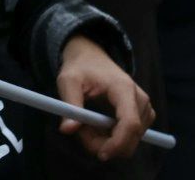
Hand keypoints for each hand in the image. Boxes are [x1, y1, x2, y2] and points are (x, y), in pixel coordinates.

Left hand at [56, 35, 152, 160]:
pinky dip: (110, 137)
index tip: (101, 154)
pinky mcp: (142, 116)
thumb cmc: (80, 67)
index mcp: (124, 89)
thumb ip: (70, 105)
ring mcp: (144, 109)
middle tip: (78, 131)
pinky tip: (94, 124)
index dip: (118, 143)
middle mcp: (140, 100)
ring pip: (128, 140)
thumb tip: (67, 130)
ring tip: (83, 122)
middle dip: (104, 142)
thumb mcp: (68, 81)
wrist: (91, 57)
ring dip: (104, 139)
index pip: (130, 123)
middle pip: (131, 136)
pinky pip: (128, 136)